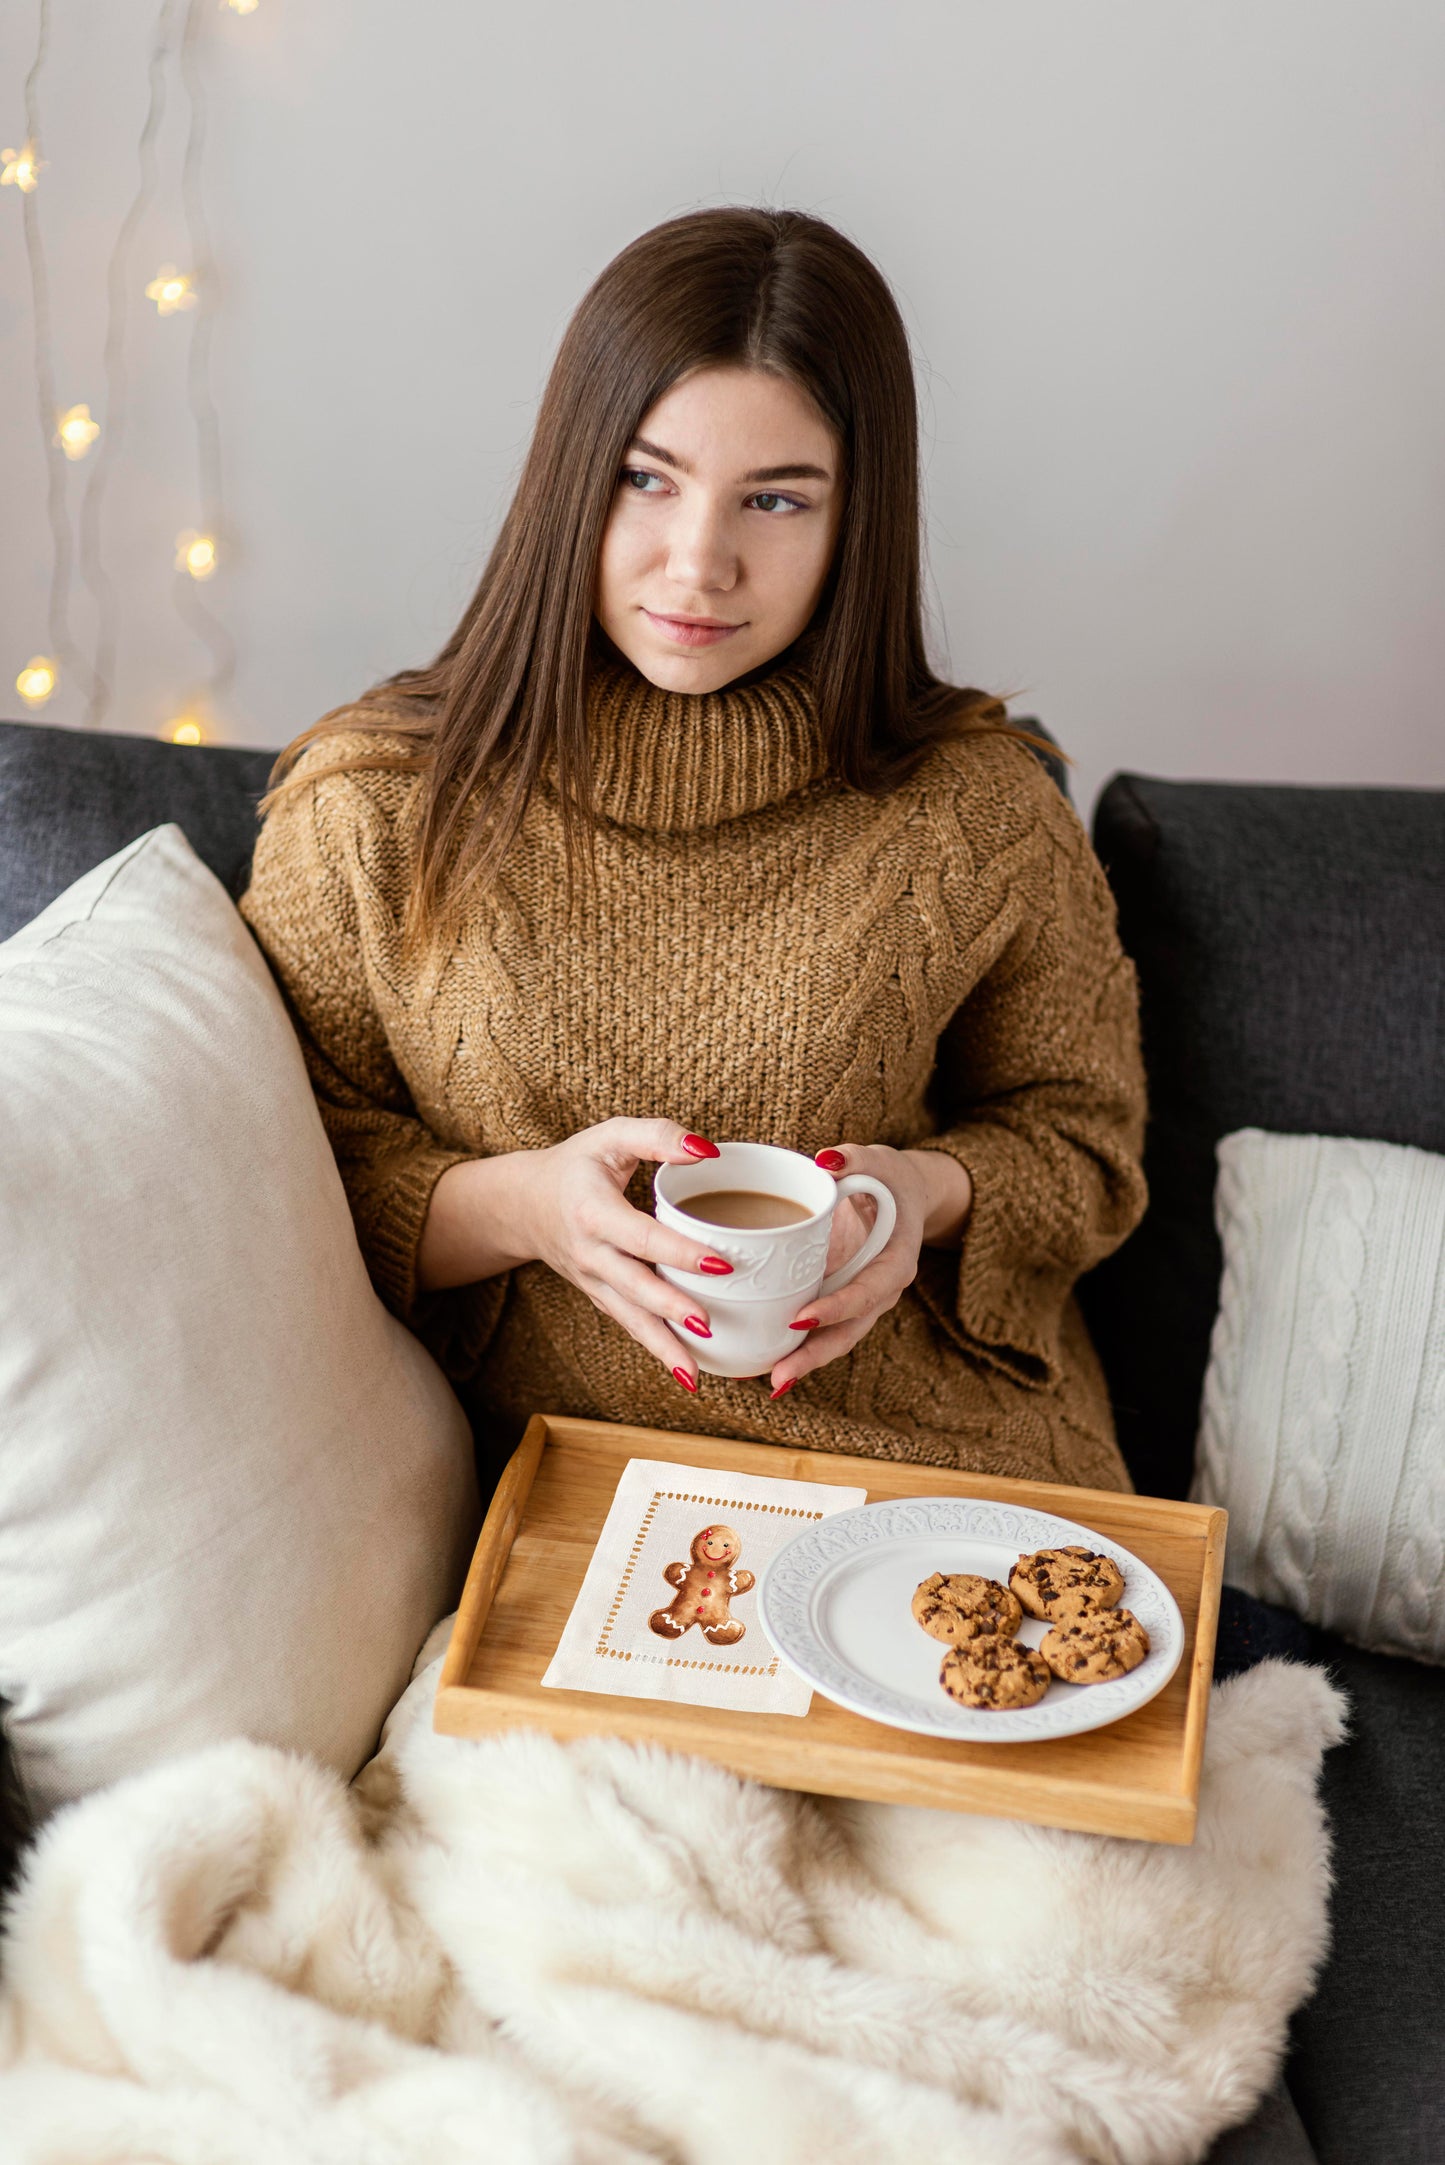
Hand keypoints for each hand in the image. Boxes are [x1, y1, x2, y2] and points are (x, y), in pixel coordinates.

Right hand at [526, 1118, 733, 1391]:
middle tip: (708, 1324)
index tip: (720, 1264)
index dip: (678, 1251)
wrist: (524, 1204)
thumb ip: (657, 1136)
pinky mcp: (598, 1296)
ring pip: (629, 1318)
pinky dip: (655, 1347)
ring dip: (661, 1346)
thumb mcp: (610, 1136)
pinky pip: (628, 1323)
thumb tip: (708, 1151)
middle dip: (669, 1308)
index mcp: (592, 1211)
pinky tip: (685, 1369)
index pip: (640, 1235)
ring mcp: (592, 1280)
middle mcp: (589, 1253)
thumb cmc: (577, 1165)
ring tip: (694, 1373)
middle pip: (632, 1286)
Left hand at [768, 1144, 972, 1398]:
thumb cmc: (888, 1178)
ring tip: (767, 1382)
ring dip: (802, 1361)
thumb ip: (854, 1159)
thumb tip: (825, 1160)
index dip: (837, 1308)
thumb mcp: (877, 1161)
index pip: (867, 1292)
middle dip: (814, 1356)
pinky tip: (760, 1362)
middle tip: (779, 1377)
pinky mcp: (840, 1300)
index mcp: (895, 1262)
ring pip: (834, 1339)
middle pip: (849, 1332)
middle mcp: (880, 1290)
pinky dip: (794, 1346)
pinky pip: (820, 1329)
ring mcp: (860, 1301)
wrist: (901, 1196)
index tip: (801, 1317)